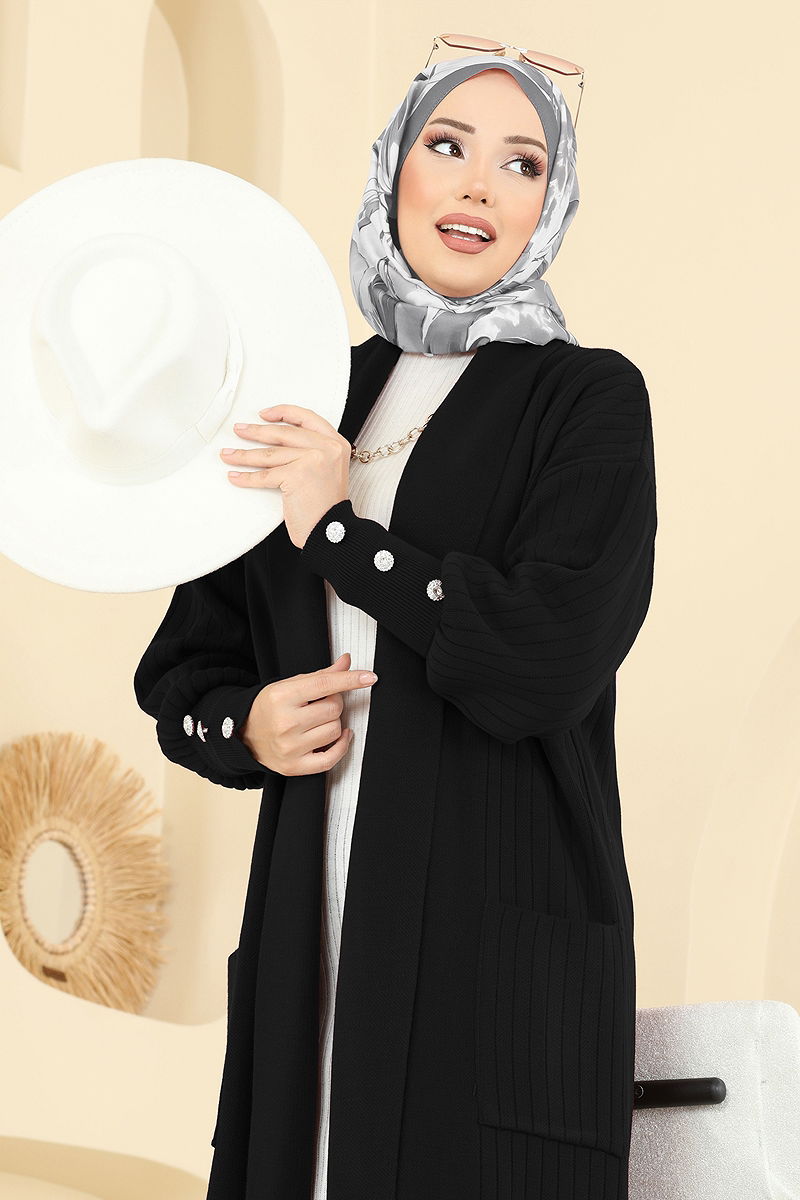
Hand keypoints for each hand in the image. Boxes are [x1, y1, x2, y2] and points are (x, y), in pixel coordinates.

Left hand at [220, 404, 351, 548]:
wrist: (332, 530)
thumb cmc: (326, 506)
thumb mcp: (327, 469)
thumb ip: (311, 451)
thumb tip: (275, 440)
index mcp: (336, 443)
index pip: (306, 417)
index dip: (282, 412)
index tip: (263, 414)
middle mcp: (327, 448)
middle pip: (284, 433)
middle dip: (256, 431)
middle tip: (239, 430)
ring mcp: (313, 459)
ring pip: (270, 454)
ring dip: (244, 455)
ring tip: (228, 455)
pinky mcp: (297, 475)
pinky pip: (265, 475)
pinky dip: (246, 478)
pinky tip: (235, 476)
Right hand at [240, 652, 377, 775]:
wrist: (244, 737)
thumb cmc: (269, 708)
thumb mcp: (288, 686)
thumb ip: (320, 676)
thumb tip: (346, 662)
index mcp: (281, 696)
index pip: (324, 684)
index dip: (350, 679)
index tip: (369, 677)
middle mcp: (285, 722)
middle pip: (334, 708)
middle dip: (334, 703)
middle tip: (321, 704)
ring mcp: (290, 747)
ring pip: (335, 730)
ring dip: (334, 723)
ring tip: (319, 721)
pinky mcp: (294, 766)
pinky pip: (331, 758)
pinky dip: (342, 746)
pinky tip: (340, 736)